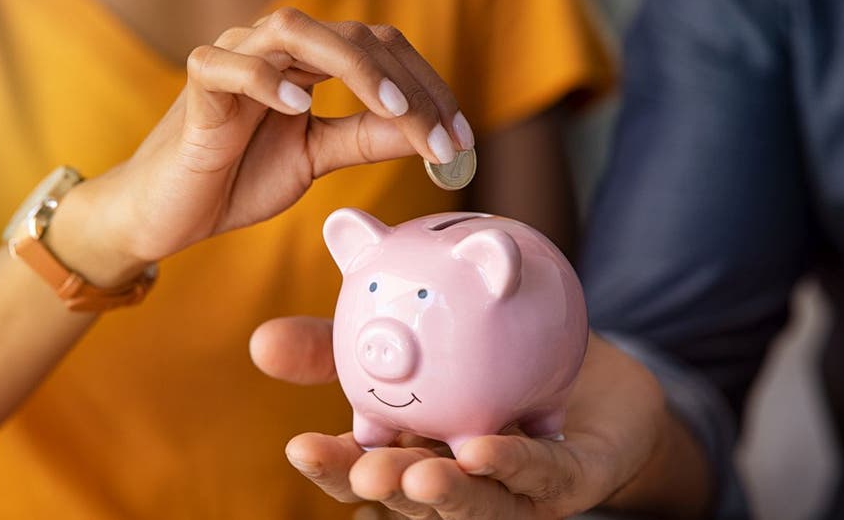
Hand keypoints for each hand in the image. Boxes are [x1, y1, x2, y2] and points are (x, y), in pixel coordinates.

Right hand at [48, 9, 473, 285]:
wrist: (172, 211)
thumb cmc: (240, 177)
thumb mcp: (316, 158)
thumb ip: (365, 139)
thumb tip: (425, 133)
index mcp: (310, 64)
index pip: (382, 53)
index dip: (427, 89)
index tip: (461, 140)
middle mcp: (277, 50)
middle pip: (355, 38)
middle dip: (408, 86)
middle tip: (443, 137)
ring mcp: (235, 60)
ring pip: (296, 31)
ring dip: (355, 68)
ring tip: (395, 111)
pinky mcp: (198, 87)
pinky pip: (227, 66)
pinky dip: (264, 79)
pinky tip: (300, 106)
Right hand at [250, 318, 711, 518]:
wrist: (584, 364)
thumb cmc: (489, 357)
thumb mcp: (412, 340)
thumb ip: (342, 344)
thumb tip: (260, 340)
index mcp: (415, 450)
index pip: (366, 467)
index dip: (334, 466)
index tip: (300, 446)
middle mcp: (457, 477)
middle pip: (411, 496)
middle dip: (382, 489)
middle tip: (362, 471)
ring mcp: (512, 488)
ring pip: (475, 502)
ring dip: (443, 495)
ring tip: (414, 476)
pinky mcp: (566, 481)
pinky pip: (540, 477)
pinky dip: (513, 467)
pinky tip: (485, 449)